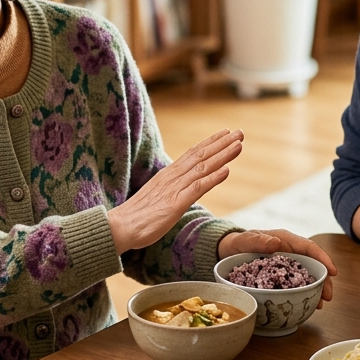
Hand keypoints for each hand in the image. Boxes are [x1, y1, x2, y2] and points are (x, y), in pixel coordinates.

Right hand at [107, 130, 242, 254]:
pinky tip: (227, 171)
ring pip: (202, 168)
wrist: (119, 227)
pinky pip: (197, 188)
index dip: (210, 143)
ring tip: (238, 145)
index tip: (226, 133)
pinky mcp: (175, 204)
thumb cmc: (137, 215)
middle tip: (240, 132)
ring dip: (222, 155)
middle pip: (200, 155)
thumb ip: (171, 190)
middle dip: (222, 143)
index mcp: (168, 175)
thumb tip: (182, 189)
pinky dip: (213, 178)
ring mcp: (174, 189)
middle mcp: (172, 177)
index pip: (192, 153)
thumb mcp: (158, 197)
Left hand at [218, 229, 336, 303]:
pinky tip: (309, 304)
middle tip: (328, 296)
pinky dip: (305, 293)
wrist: (227, 252)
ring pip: (308, 276)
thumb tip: (276, 242)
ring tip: (321, 304)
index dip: (323, 258)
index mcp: (285, 240)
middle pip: (313, 264)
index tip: (333, 272)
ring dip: (317, 289)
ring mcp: (287, 265)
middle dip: (324, 279)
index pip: (309, 247)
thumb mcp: (245, 240)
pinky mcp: (282, 276)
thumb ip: (258, 240)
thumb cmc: (238, 243)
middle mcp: (289, 252)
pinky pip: (297, 284)